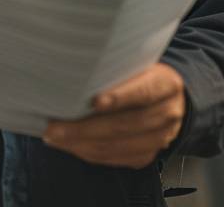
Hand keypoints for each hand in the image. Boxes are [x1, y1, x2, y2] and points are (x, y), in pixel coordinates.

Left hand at [42, 63, 185, 168]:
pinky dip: (88, 153)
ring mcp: (159, 139)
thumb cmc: (144, 77)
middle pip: (124, 124)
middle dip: (85, 128)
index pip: (144, 92)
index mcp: (167, 84)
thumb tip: (75, 73)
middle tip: (54, 126)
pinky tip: (70, 144)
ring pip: (115, 146)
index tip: (94, 101)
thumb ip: (118, 70)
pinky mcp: (146, 156)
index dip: (120, 97)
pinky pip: (113, 159)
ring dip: (80, 143)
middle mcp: (167, 114)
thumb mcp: (139, 65)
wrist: (169, 99)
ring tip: (55, 137)